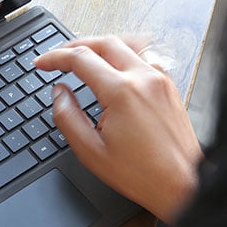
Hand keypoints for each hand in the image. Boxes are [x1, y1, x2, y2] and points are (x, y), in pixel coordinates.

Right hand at [34, 35, 201, 223]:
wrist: (183, 184)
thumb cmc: (142, 174)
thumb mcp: (91, 152)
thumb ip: (68, 117)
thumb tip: (59, 93)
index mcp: (121, 92)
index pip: (80, 58)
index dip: (55, 58)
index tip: (42, 63)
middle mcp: (143, 78)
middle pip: (104, 42)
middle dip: (75, 45)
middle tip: (58, 57)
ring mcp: (160, 80)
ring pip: (126, 44)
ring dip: (101, 46)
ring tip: (85, 55)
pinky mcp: (169, 87)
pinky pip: (145, 56)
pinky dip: (125, 54)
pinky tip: (117, 66)